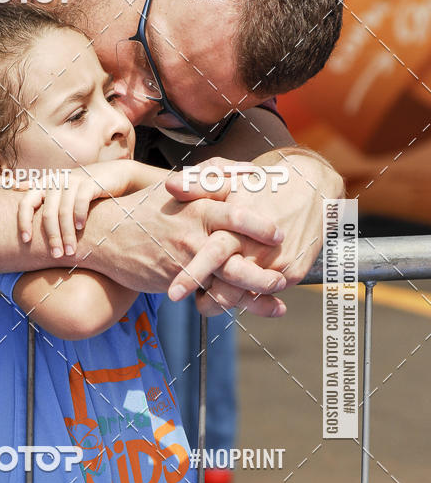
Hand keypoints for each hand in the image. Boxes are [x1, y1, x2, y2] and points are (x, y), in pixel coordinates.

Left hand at [17, 164, 137, 257]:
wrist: (114, 176)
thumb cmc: (84, 189)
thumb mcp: (61, 190)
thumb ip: (41, 192)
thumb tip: (15, 188)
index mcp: (44, 184)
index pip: (26, 203)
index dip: (23, 222)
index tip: (26, 241)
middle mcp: (56, 180)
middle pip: (48, 213)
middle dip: (52, 237)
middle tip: (57, 255)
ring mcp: (73, 180)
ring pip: (64, 211)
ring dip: (67, 234)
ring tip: (70, 251)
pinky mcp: (90, 182)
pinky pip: (80, 201)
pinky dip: (79, 216)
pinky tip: (81, 229)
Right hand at [84, 183, 287, 316]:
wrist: (102, 234)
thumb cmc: (143, 209)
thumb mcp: (176, 187)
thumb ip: (213, 180)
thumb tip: (249, 172)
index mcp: (197, 206)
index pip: (236, 212)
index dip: (260, 224)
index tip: (281, 233)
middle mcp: (193, 232)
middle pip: (236, 250)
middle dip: (262, 265)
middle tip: (284, 275)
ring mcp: (184, 258)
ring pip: (225, 277)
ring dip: (254, 289)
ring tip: (278, 295)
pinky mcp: (174, 279)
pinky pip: (209, 294)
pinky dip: (233, 303)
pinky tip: (258, 307)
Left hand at [165, 150, 343, 312]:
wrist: (312, 186)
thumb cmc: (265, 183)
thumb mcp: (231, 178)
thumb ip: (199, 185)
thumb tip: (169, 186)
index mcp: (240, 225)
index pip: (213, 254)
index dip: (192, 275)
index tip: (173, 294)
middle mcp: (259, 247)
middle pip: (228, 286)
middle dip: (207, 302)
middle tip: (185, 304)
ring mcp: (278, 262)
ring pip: (244, 295)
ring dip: (224, 300)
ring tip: (205, 297)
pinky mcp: (294, 272)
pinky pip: (265, 293)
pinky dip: (248, 295)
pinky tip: (234, 288)